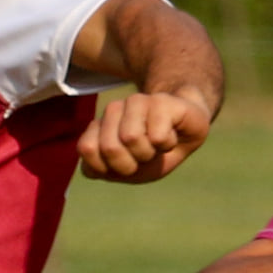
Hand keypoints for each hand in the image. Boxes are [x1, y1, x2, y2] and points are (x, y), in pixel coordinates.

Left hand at [78, 91, 212, 183]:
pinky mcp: (160, 100)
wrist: (186, 133)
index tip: (125, 164)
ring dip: (149, 153)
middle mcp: (113, 110)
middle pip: (109, 147)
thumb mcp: (123, 172)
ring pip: (131, 137)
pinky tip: (171, 135)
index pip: (87, 148)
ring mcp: (135, 102)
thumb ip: (97, 168)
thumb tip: (91, 149)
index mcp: (99, 128)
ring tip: (156, 144)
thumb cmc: (153, 153)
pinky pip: (158, 137)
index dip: (109, 167)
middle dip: (130, 164)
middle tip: (144, 155)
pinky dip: (167, 145)